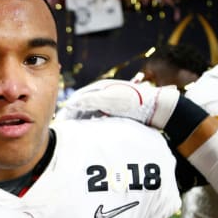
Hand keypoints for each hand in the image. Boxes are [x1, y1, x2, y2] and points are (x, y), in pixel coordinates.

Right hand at [57, 79, 179, 129]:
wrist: (156, 108)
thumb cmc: (133, 102)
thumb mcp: (109, 99)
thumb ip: (89, 100)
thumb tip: (71, 103)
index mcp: (100, 86)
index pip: (78, 97)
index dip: (69, 108)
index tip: (61, 120)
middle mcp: (103, 93)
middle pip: (83, 104)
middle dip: (73, 115)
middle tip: (65, 128)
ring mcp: (110, 101)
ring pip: (90, 111)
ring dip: (81, 119)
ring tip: (74, 131)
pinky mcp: (116, 111)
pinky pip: (98, 116)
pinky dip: (91, 122)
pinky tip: (89, 130)